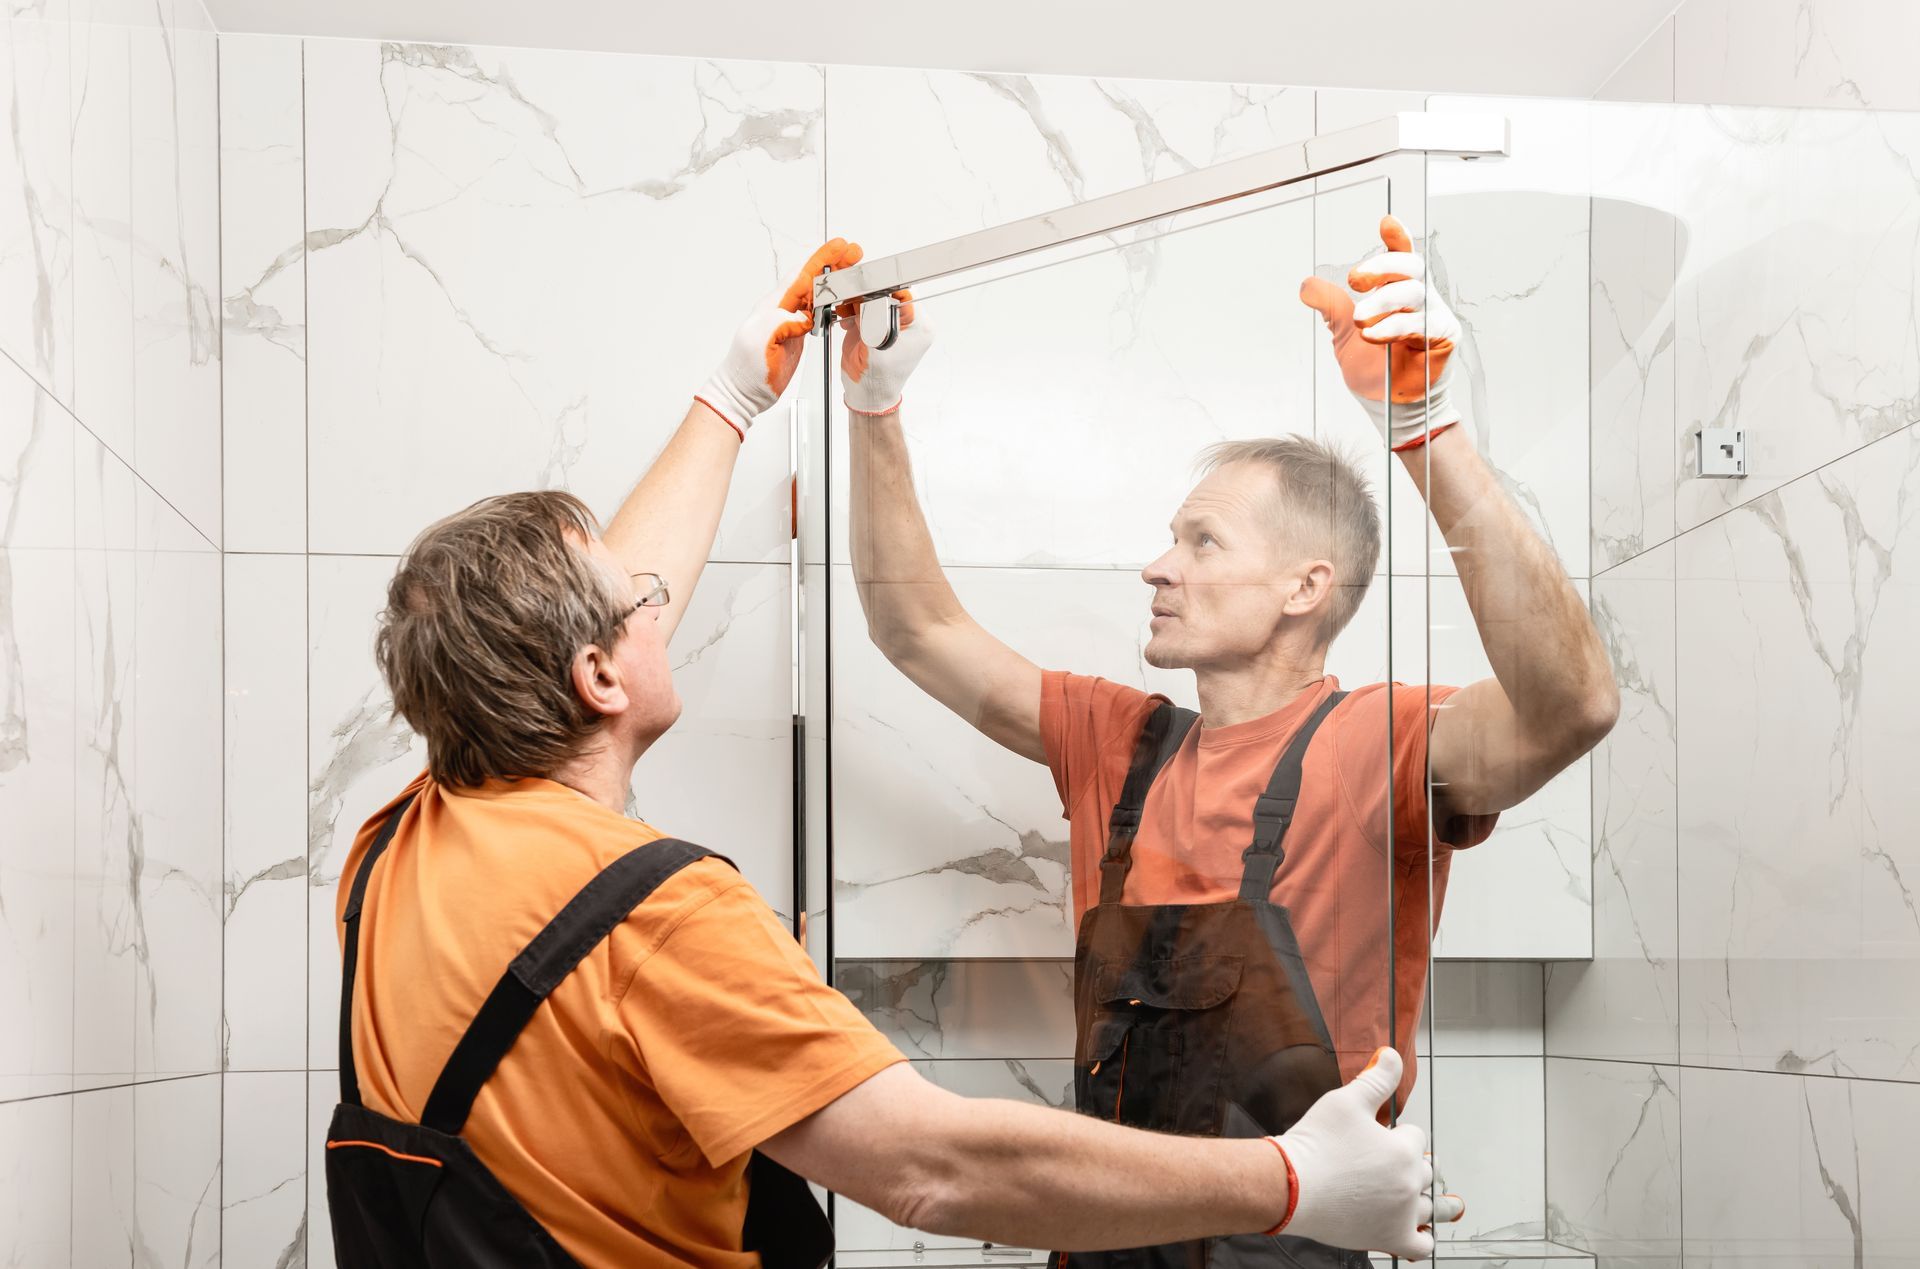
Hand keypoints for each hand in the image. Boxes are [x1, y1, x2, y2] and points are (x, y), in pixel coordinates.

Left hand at [696, 238, 864, 437]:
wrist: (743, 392)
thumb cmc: (745, 370)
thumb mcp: (759, 340)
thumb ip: (780, 321)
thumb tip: (804, 316)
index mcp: (773, 306)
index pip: (801, 276)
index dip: (821, 260)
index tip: (839, 247)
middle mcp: (782, 310)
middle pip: (813, 280)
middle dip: (835, 264)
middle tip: (855, 253)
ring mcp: (789, 322)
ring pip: (817, 294)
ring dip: (837, 280)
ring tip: (854, 271)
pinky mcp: (796, 335)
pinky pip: (818, 312)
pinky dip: (833, 302)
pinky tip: (842, 301)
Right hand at [838, 291, 931, 415]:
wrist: (866, 394)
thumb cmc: (876, 381)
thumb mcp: (875, 349)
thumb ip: (872, 320)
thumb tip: (866, 297)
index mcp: (919, 327)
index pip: (904, 293)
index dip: (883, 289)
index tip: (864, 292)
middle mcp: (909, 321)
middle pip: (888, 290)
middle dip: (866, 294)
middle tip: (852, 303)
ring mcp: (891, 320)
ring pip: (873, 295)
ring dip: (856, 301)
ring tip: (847, 314)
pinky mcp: (876, 322)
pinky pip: (863, 305)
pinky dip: (851, 309)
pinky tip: (847, 322)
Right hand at [1269, 1047, 1463, 1259]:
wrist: (1289, 1186)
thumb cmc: (1314, 1146)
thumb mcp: (1345, 1101)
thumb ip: (1376, 1079)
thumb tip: (1392, 1056)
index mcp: (1403, 1150)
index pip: (1415, 1137)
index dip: (1398, 1134)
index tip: (1382, 1138)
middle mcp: (1409, 1183)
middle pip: (1425, 1171)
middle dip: (1412, 1164)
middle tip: (1395, 1164)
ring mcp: (1402, 1214)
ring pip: (1431, 1207)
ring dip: (1431, 1200)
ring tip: (1441, 1201)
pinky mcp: (1390, 1239)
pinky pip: (1422, 1246)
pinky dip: (1424, 1238)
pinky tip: (1420, 1231)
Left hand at [1299, 215, 1462, 451]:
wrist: (1387, 405)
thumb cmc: (1373, 367)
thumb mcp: (1343, 333)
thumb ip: (1330, 308)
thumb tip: (1306, 285)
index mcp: (1398, 291)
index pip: (1401, 257)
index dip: (1396, 238)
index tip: (1385, 221)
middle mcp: (1419, 298)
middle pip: (1411, 267)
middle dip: (1383, 267)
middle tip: (1355, 279)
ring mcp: (1434, 315)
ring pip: (1415, 292)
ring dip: (1384, 301)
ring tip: (1360, 318)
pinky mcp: (1443, 336)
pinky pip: (1421, 324)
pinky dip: (1395, 326)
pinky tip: (1373, 334)